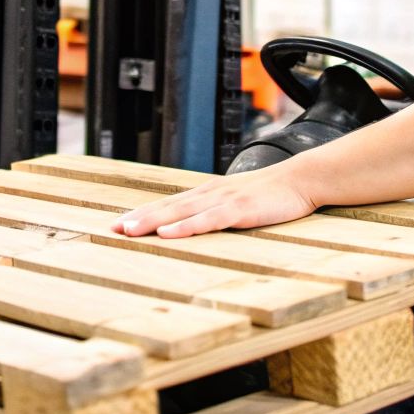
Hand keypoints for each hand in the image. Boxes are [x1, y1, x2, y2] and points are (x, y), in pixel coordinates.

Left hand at [112, 165, 317, 238]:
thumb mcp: (238, 201)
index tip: (118, 224)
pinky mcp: (239, 210)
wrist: (301, 179)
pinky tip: (168, 234)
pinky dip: (186, 227)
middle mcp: (209, 194)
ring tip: (129, 230)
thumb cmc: (271, 193)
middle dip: (139, 218)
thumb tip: (198, 223)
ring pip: (181, 213)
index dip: (143, 214)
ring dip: (153, 222)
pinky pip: (207, 221)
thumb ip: (217, 210)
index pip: (169, 204)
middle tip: (112, 230)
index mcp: (208, 194)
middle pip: (167, 207)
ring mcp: (223, 201)